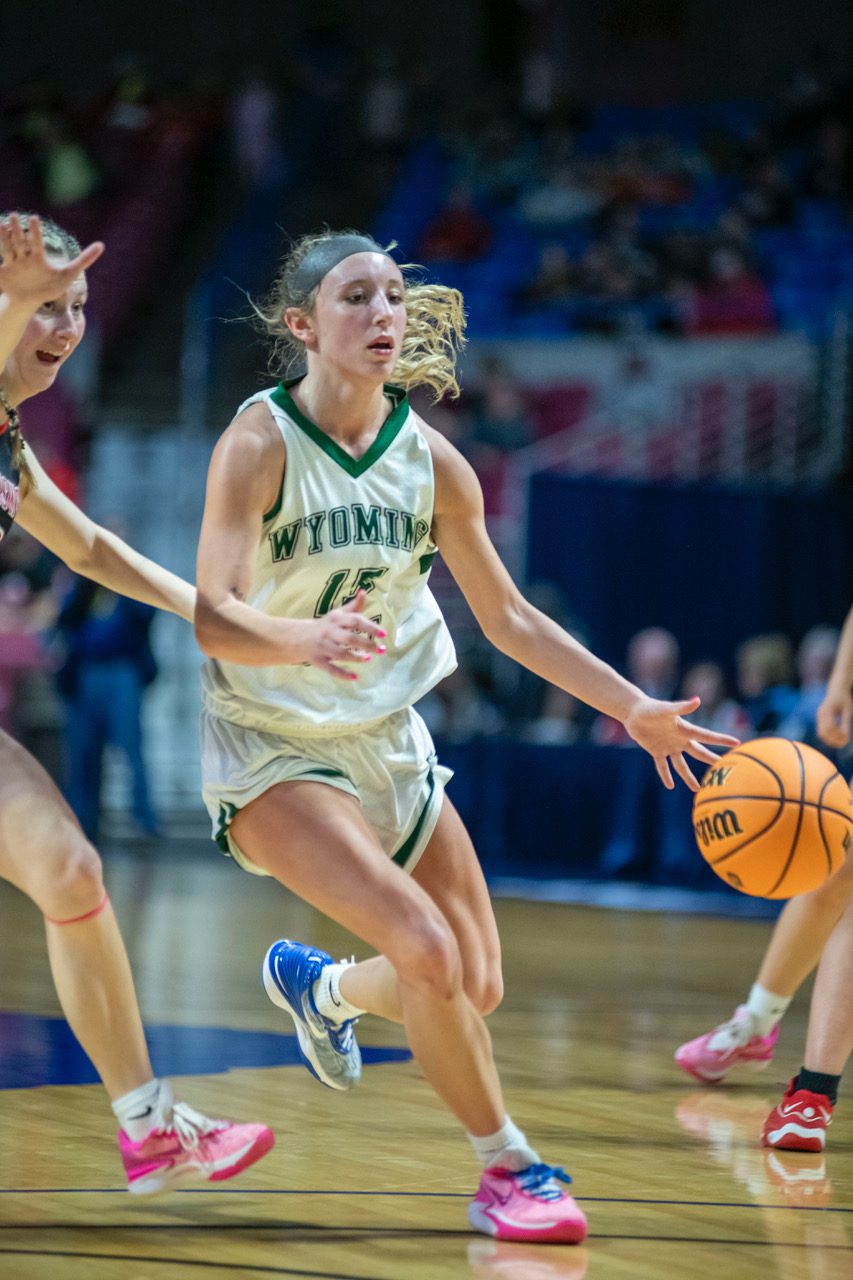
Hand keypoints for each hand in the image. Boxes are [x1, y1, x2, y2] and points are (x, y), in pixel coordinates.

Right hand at [0, 213, 103, 307]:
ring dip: (5, 237)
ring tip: (3, 223)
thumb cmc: (50, 287)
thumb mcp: (68, 274)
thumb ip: (84, 260)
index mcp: (38, 257)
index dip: (36, 232)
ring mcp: (13, 264)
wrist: (29, 301)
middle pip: (21, 242)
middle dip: (18, 230)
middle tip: (16, 215)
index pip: (37, 242)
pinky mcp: (3, 272)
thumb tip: (102, 244)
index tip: (35, 218)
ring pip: (8, 248)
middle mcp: (24, 258)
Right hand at [306, 590, 386, 680]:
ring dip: (356, 658)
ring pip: (340, 654)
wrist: (296, 637)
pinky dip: (343, 674)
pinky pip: (330, 669)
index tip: (384, 634)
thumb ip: (353, 606)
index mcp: (335, 620)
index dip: (370, 627)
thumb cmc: (324, 626)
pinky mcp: (317, 661)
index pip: (355, 621)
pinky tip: (355, 677)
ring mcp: (322, 647)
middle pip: (349, 638)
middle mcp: (328, 632)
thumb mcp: (337, 614)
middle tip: (382, 650)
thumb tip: (365, 592)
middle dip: (367, 644)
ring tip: (369, 659)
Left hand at [624, 695, 739, 790]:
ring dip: (688, 777)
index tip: (737, 743)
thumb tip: (698, 700)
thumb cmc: (651, 708)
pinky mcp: (656, 751)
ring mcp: (669, 747)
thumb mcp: (666, 709)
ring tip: (697, 789)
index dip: (722, 740)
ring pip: (681, 765)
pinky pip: (663, 766)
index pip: (707, 736)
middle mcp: (680, 739)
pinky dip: (666, 775)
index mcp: (685, 729)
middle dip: (711, 761)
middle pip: (698, 753)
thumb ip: (682, 707)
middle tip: (724, 770)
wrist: (634, 711)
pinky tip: (670, 786)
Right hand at [816, 686, 852, 748]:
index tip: (847, 738)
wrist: (836, 689)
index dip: (838, 735)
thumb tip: (846, 735)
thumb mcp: (848, 709)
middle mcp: (821, 714)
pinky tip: (837, 738)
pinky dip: (828, 737)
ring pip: (821, 733)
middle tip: (844, 743)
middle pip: (823, 732)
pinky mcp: (820, 719)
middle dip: (833, 740)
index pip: (830, 727)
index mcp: (827, 710)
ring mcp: (819, 716)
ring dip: (830, 740)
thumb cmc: (844, 698)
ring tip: (841, 743)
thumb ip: (846, 722)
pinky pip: (821, 731)